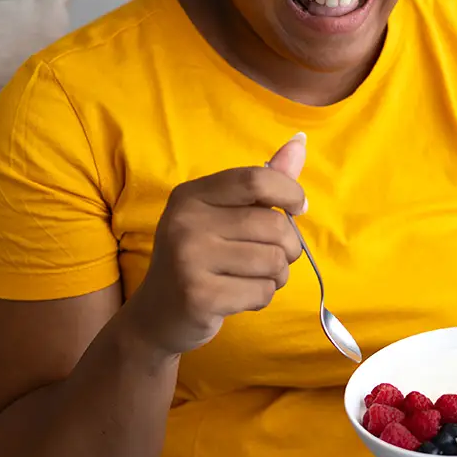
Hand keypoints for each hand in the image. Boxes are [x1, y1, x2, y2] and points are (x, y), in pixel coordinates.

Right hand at [125, 134, 307, 355]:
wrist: (157, 315)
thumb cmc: (200, 258)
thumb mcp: (223, 214)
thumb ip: (264, 182)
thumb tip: (300, 141)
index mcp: (192, 195)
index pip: (256, 179)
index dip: (289, 193)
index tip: (297, 209)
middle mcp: (186, 221)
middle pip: (273, 224)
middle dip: (289, 246)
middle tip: (274, 258)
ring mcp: (189, 259)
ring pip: (274, 260)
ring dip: (277, 275)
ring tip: (254, 278)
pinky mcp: (199, 296)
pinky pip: (262, 292)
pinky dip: (262, 297)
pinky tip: (239, 296)